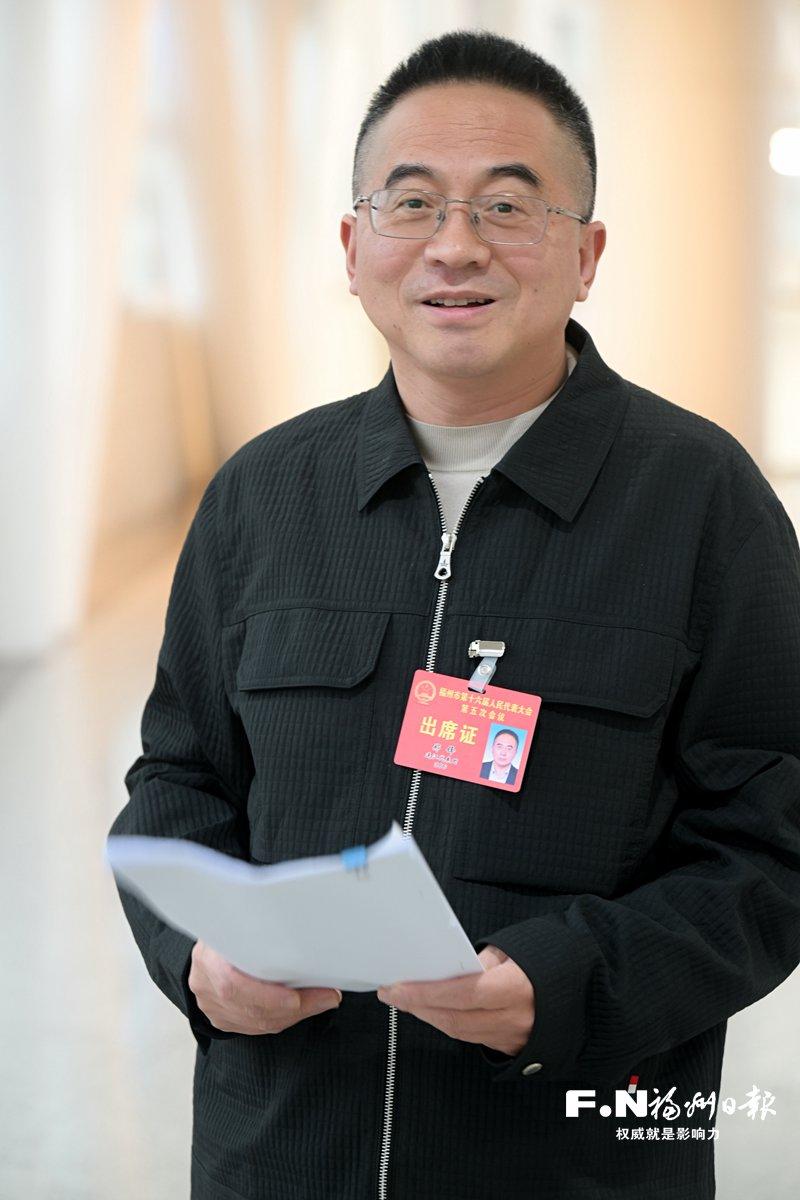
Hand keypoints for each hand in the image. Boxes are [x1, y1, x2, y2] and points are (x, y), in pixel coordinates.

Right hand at [188, 939, 341, 1034]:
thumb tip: (299, 928)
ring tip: (322, 1000)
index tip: (297, 997)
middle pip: (252, 1009)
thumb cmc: (225, 929)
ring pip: (258, 1022)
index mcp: (208, 956)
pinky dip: (282, 1019)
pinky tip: (300, 1009)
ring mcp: (211, 1005)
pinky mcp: (221, 1018)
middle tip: (328, 997)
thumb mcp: (236, 920)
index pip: (232, 984)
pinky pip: (255, 1027)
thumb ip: (258, 928)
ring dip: (294, 1015)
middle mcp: (206, 984)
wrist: (205, 945)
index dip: (266, 996)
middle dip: (296, 1007)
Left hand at [376, 944, 534, 1057]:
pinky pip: (472, 1037)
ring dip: (429, 1017)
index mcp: (516, 988)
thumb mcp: (511, 949)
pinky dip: (448, 1024)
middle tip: (391, 994)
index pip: (461, 994)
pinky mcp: (512, 1047)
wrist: (581, 986)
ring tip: (406, 1001)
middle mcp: (515, 1018)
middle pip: (454, 1019)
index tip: (396, 988)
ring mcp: (513, 1037)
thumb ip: (478, 962)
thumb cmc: (544, 958)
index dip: (425, 993)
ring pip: (459, 1032)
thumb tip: (445, 971)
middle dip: (417, 1007)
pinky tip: (432, 1011)